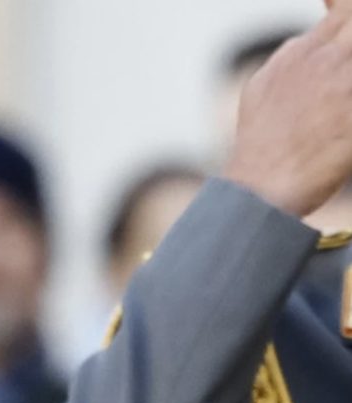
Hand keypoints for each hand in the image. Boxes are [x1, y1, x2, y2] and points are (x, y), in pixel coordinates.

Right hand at [224, 0, 351, 216]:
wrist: (260, 186)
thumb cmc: (259, 145)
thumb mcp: (259, 89)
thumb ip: (288, 60)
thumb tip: (302, 44)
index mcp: (302, 52)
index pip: (346, 9)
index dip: (347, 11)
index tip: (342, 18)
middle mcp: (328, 61)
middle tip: (345, 79)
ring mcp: (346, 87)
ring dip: (350, 83)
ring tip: (339, 106)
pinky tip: (344, 129)